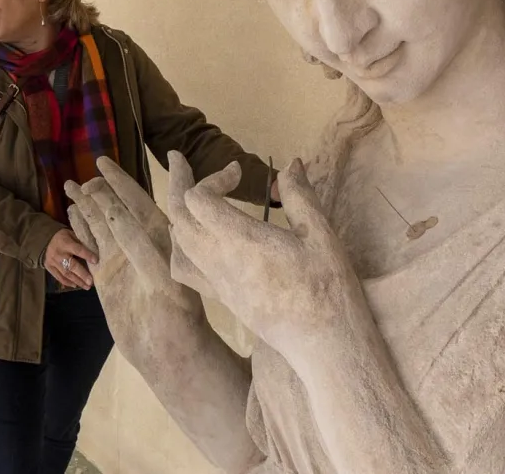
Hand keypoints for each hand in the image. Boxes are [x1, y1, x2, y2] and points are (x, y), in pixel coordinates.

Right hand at [43, 229, 95, 289]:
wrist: (45, 240)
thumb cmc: (63, 237)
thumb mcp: (72, 234)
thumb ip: (80, 242)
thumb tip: (94, 252)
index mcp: (65, 243)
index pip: (78, 250)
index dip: (87, 255)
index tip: (96, 261)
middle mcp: (58, 253)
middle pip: (71, 265)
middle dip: (82, 274)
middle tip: (91, 282)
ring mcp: (53, 262)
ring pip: (66, 273)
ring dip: (77, 281)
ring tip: (87, 286)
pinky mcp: (49, 267)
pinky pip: (58, 277)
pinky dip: (67, 282)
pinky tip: (76, 285)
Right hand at [66, 157, 206, 325]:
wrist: (168, 349)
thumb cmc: (177, 310)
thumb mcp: (164, 267)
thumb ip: (143, 237)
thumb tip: (126, 203)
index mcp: (157, 235)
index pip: (135, 199)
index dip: (119, 180)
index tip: (101, 162)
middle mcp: (137, 243)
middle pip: (113, 208)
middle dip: (97, 191)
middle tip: (75, 178)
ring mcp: (120, 260)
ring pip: (99, 225)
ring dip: (85, 206)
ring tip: (69, 188)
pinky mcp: (106, 278)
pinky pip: (90, 247)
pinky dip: (79, 231)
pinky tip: (69, 217)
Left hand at [168, 153, 351, 356]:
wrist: (324, 343)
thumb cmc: (327, 287)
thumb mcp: (320, 234)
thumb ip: (300, 195)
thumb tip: (290, 165)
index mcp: (240, 240)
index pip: (200, 199)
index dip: (213, 177)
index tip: (238, 172)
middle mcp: (219, 260)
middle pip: (178, 216)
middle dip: (177, 184)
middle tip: (180, 160)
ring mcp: (217, 282)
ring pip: (177, 242)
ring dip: (177, 214)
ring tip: (186, 195)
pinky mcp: (221, 298)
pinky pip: (184, 270)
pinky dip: (179, 247)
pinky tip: (191, 240)